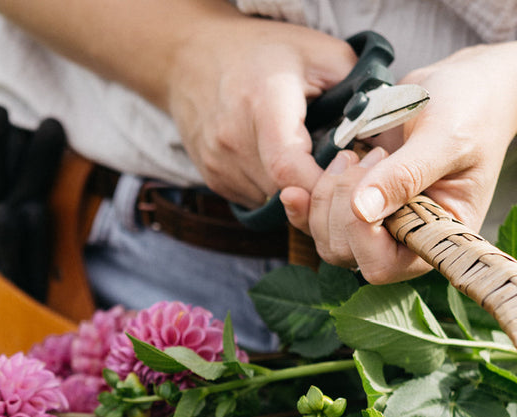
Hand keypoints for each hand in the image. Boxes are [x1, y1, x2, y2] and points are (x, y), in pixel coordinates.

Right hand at [166, 16, 356, 206]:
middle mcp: (233, 139)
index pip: (291, 169)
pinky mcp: (212, 178)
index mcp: (263, 104)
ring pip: (269, 202)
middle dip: (316, 191)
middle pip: (284, 192)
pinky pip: (253, 200)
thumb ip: (356, 89)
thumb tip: (386, 129)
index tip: (351, 180)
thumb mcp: (319, 53)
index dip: (323, 186)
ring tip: (312, 166)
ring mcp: (218, 163)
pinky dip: (274, 191)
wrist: (192, 58)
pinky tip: (283, 166)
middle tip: (341, 175)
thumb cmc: (263, 52)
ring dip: (295, 194)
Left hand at [280, 42, 516, 282]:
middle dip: (342, 205)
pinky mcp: (351, 211)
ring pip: (325, 240)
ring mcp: (374, 228)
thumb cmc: (468, 110)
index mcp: (434, 237)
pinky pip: (314, 224)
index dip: (361, 234)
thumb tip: (361, 212)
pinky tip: (294, 191)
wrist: (460, 88)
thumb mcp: (445, 138)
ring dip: (325, 198)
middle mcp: (402, 241)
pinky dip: (303, 206)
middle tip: (372, 156)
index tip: (368, 183)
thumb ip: (406, 175)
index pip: (382, 266)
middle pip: (344, 253)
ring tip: (353, 157)